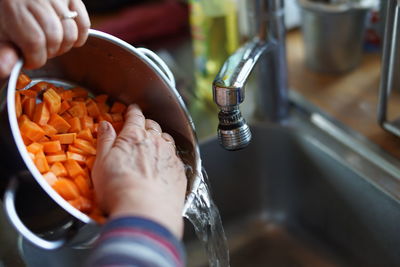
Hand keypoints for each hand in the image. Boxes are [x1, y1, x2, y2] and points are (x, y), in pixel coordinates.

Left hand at [0, 0, 89, 77]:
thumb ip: (4, 51)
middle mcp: (38, 0)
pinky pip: (84, 24)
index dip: (34, 59)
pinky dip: (79, 36)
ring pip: (71, 34)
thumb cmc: (7, 14)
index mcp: (15, 9)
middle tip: (40, 52)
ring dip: (63, 46)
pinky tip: (67, 39)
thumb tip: (7, 69)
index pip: (34, 42)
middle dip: (49, 53)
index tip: (30, 61)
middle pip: (55, 39)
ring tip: (51, 44)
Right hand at [92, 105, 186, 238]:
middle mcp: (155, 142)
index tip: (132, 109)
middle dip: (146, 124)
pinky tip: (164, 163)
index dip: (133, 112)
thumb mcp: (102, 163)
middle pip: (153, 126)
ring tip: (154, 143)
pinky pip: (175, 156)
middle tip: (140, 128)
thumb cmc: (119, 189)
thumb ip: (105, 141)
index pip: (135, 117)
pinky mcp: (179, 171)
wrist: (146, 212)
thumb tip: (105, 125)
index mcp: (134, 136)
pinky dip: (168, 155)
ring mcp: (170, 156)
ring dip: (160, 138)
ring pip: (166, 139)